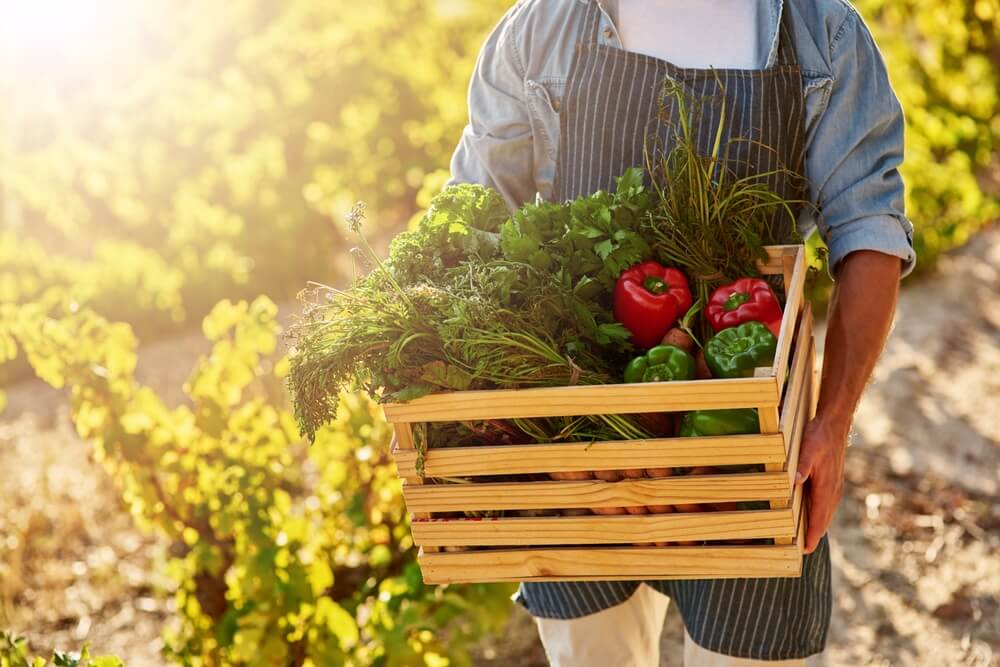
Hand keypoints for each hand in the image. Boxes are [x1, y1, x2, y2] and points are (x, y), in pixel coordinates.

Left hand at [794, 416, 848, 552]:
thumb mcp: (808, 448)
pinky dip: (821, 514)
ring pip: (826, 511)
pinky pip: (827, 503)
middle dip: (814, 534)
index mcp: (826, 486)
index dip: (812, 534)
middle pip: (823, 518)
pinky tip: (815, 515)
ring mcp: (834, 485)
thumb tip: (795, 480)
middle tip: (804, 551)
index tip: (806, 549)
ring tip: (809, 539)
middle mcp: (832, 489)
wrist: (834, 424)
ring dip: (818, 525)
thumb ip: (802, 465)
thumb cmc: (819, 436)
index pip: (818, 516)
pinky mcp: (833, 480)